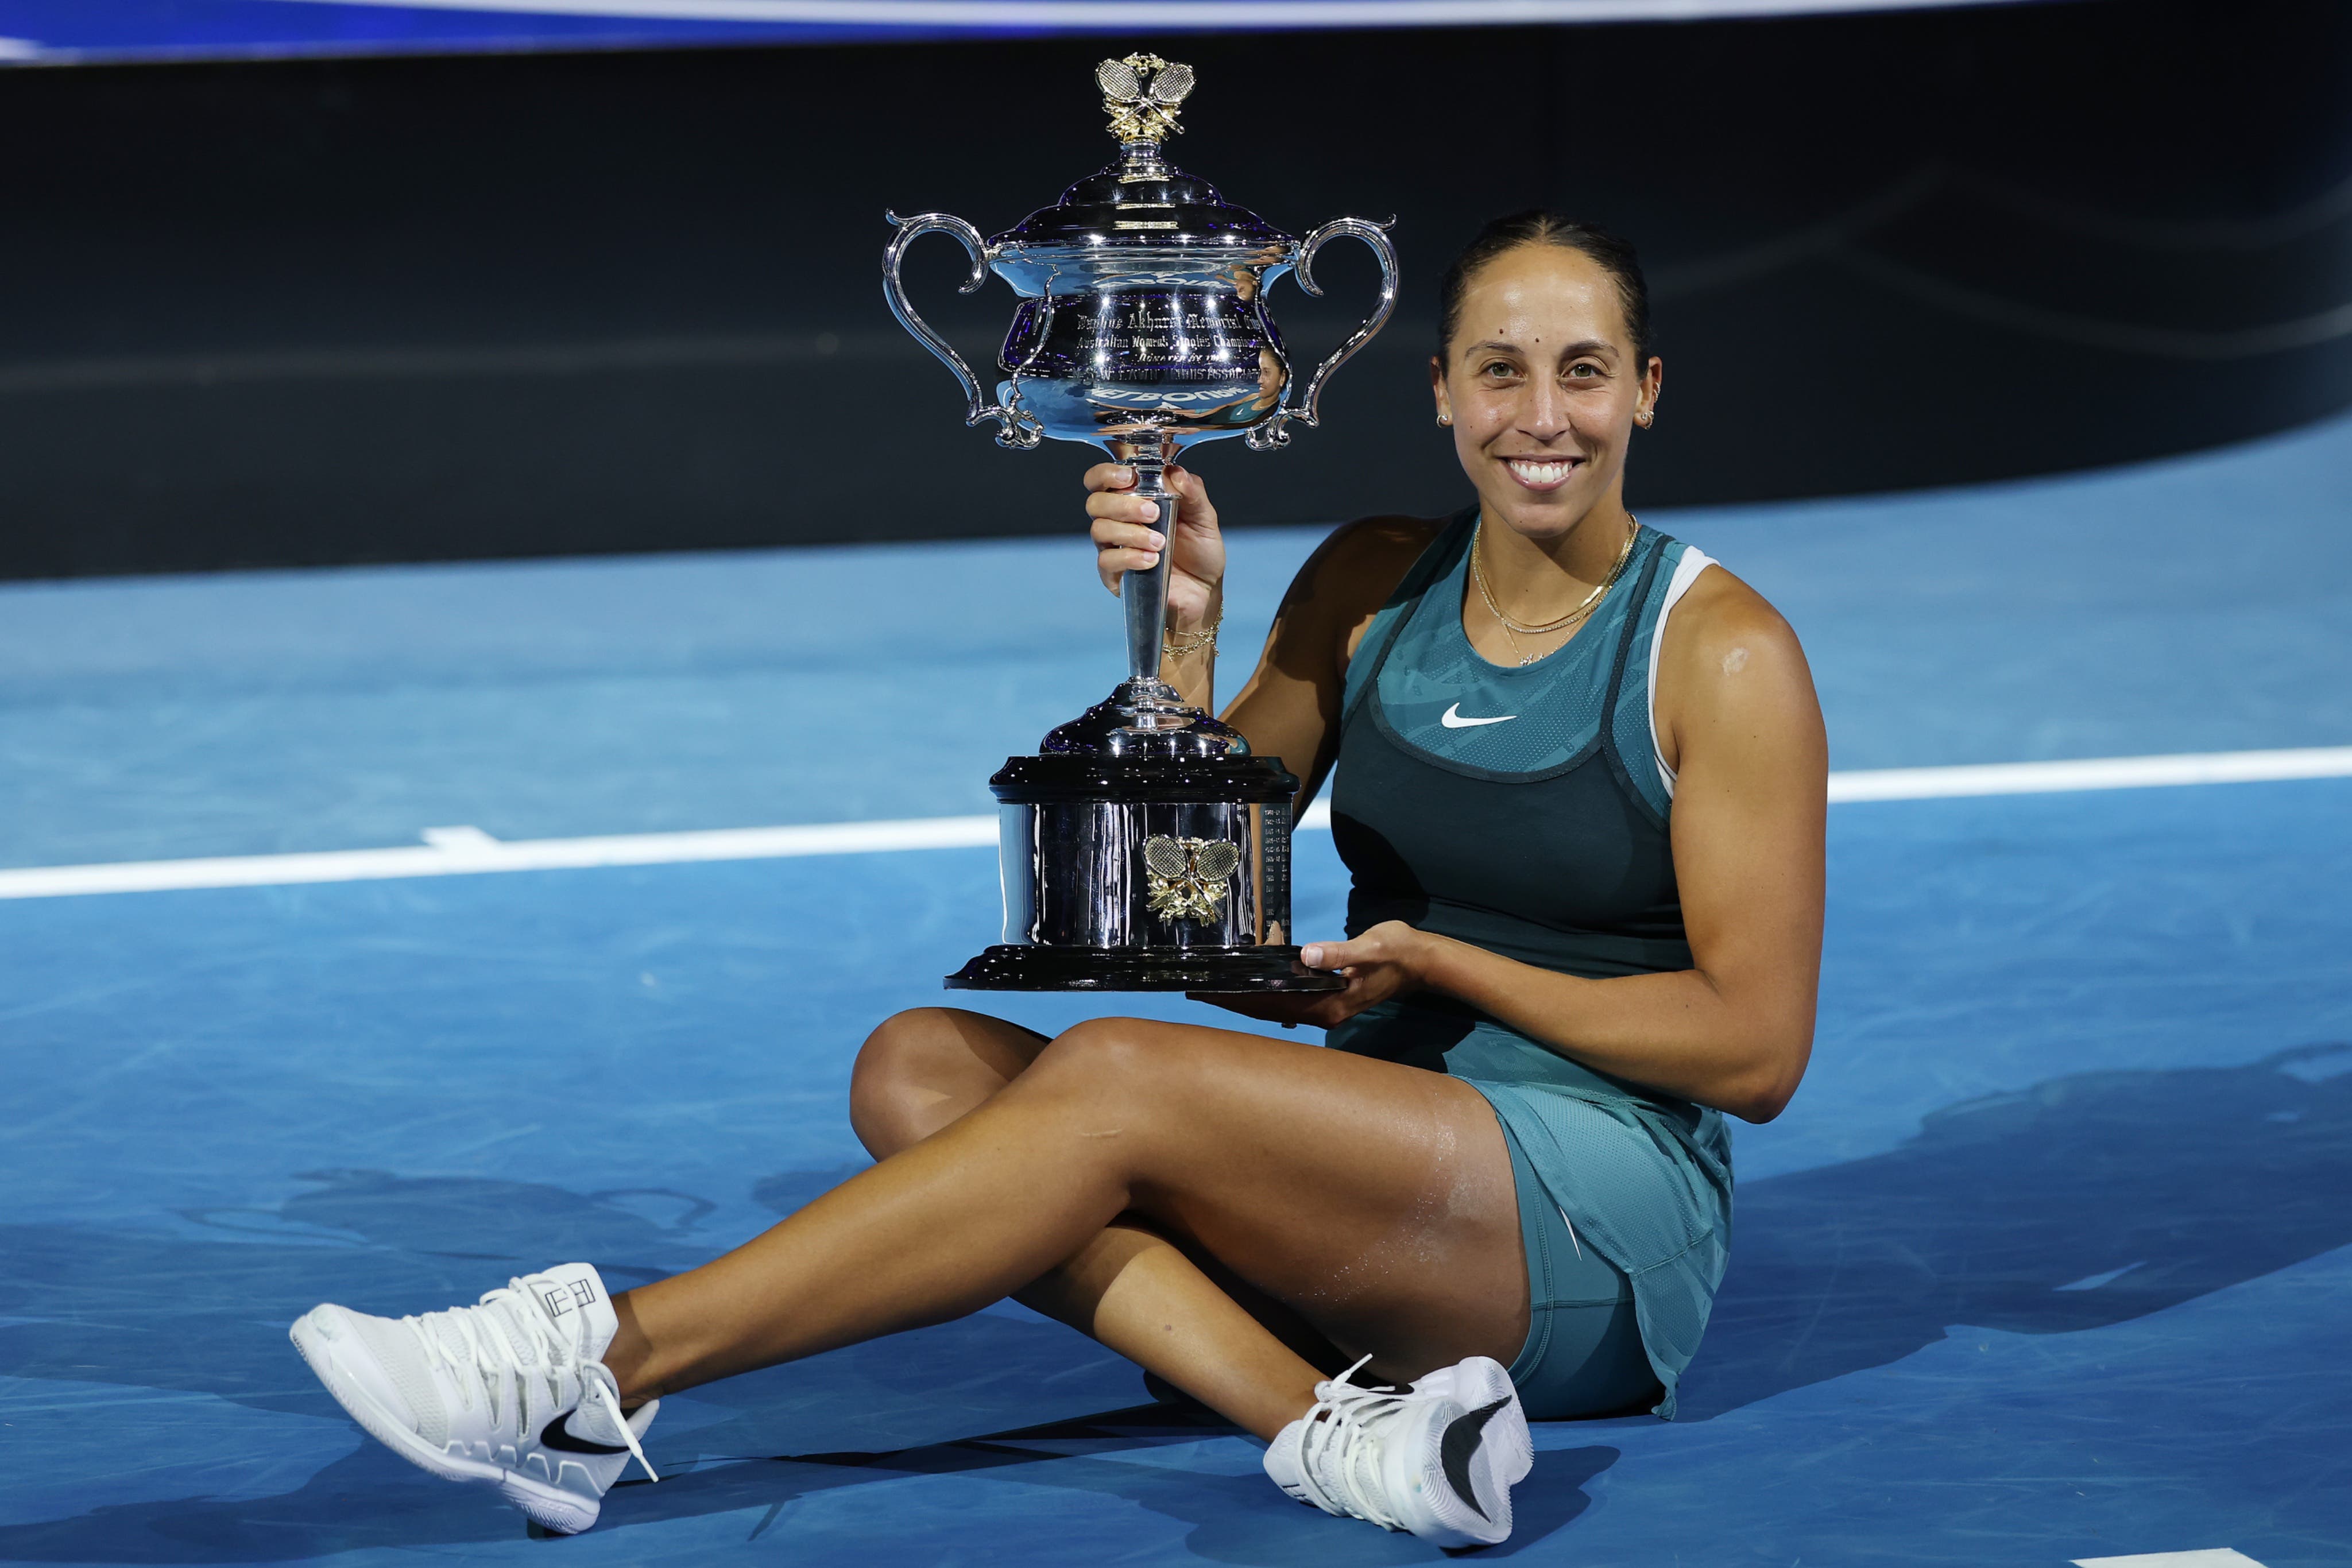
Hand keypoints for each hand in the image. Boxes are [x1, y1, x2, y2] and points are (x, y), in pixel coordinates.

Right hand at [1085, 462, 1225, 631]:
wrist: (1205, 589)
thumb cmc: (1200, 550)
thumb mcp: (1204, 517)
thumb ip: (1193, 493)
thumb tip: (1177, 471)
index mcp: (1134, 499)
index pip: (1102, 479)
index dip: (1107, 473)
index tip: (1129, 477)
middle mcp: (1117, 521)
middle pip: (1095, 503)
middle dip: (1122, 504)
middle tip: (1153, 512)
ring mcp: (1113, 548)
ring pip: (1099, 530)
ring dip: (1131, 533)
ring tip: (1160, 542)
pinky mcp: (1115, 575)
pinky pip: (1107, 561)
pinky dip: (1130, 557)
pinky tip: (1152, 560)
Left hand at [1191, 921, 1437, 1029]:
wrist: (1421, 962)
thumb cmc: (1398, 951)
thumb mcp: (1371, 946)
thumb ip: (1340, 952)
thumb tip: (1307, 956)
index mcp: (1331, 1005)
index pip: (1276, 1004)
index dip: (1243, 998)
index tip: (1214, 993)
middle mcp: (1324, 1013)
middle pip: (1270, 1010)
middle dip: (1235, 1003)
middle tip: (1199, 993)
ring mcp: (1326, 1009)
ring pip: (1277, 1008)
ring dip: (1247, 1000)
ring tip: (1215, 992)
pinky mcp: (1328, 1000)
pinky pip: (1289, 1000)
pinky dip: (1267, 993)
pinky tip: (1251, 985)